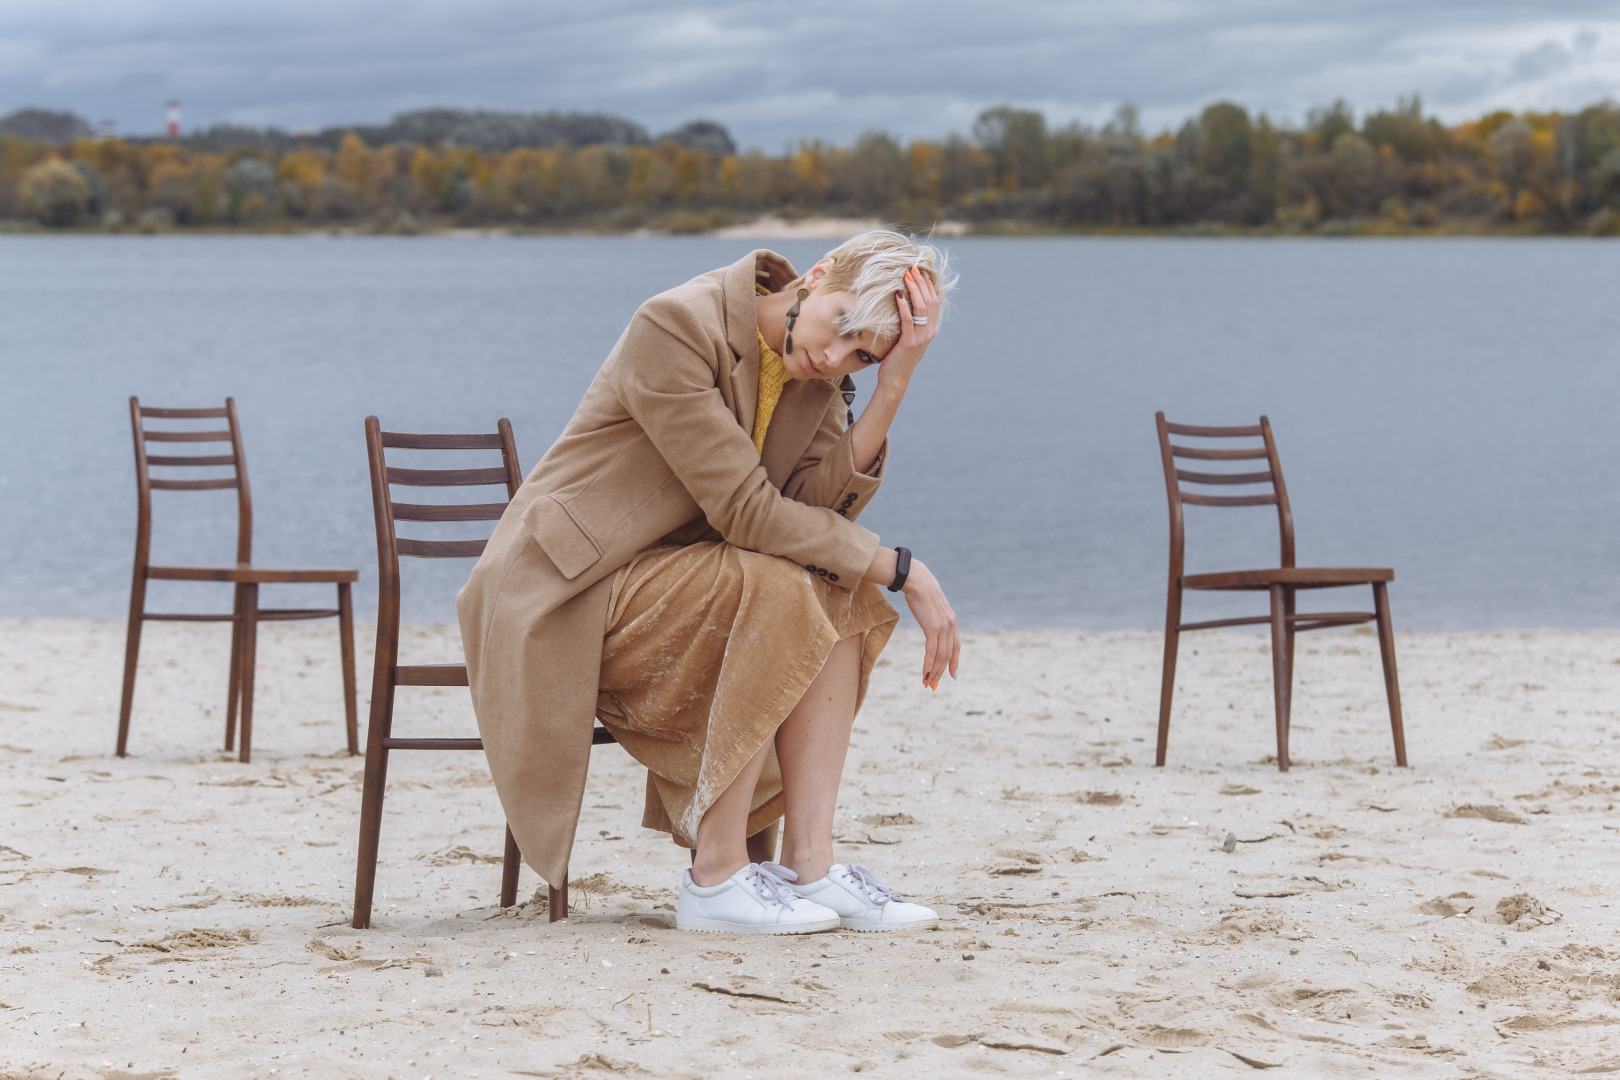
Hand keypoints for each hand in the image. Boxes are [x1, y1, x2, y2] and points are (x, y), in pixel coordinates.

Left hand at [876, 267, 939, 393]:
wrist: (895, 379)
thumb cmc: (898, 358)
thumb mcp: (909, 338)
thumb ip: (911, 324)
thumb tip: (904, 305)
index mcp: (930, 330)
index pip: (934, 302)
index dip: (928, 286)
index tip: (920, 271)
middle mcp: (928, 332)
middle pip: (930, 302)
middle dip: (922, 283)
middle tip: (912, 268)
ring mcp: (920, 338)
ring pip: (921, 308)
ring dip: (914, 290)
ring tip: (906, 276)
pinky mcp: (909, 343)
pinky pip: (908, 320)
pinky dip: (904, 306)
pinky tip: (898, 295)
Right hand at [901, 558, 959, 689]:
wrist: (917, 580)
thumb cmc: (920, 592)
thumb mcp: (931, 607)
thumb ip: (934, 617)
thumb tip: (930, 623)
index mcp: (952, 621)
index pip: (956, 646)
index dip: (954, 662)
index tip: (953, 675)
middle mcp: (951, 625)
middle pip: (948, 654)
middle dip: (941, 672)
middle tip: (934, 685)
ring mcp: (943, 627)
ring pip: (941, 656)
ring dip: (934, 671)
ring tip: (927, 683)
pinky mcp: (933, 628)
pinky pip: (932, 652)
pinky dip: (929, 665)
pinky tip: (925, 673)